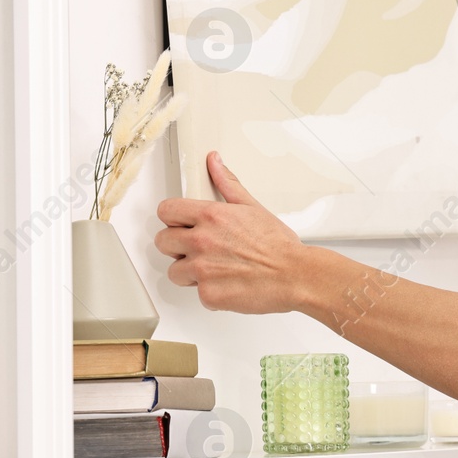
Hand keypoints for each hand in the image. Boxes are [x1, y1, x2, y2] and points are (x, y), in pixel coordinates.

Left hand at [154, 151, 308, 313]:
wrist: (294, 275)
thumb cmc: (278, 245)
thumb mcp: (252, 207)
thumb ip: (227, 184)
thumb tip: (214, 162)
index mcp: (211, 216)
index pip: (166, 211)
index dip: (172, 218)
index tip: (179, 224)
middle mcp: (202, 241)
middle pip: (163, 241)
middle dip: (176, 246)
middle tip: (194, 249)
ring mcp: (202, 269)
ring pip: (175, 271)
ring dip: (189, 272)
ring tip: (213, 269)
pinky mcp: (208, 294)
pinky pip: (196, 293)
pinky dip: (210, 292)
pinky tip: (227, 284)